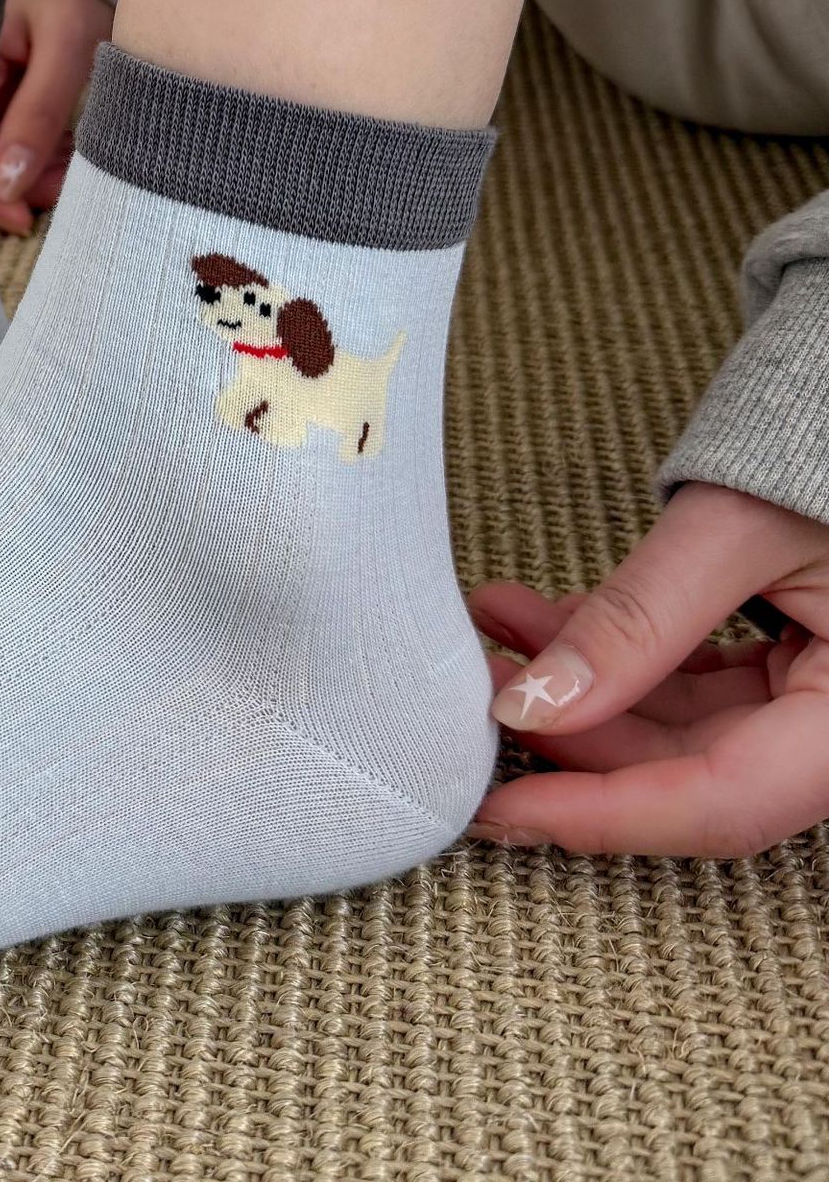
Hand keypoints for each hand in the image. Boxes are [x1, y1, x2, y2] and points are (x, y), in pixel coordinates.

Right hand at [0, 0, 113, 233]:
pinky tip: (68, 159)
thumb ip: (38, 114)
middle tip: (58, 198)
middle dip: (16, 183)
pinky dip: (41, 154)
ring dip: (33, 172)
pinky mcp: (1, 90)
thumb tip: (9, 186)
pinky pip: (10, 136)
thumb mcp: (65, 47)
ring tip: (73, 174)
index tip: (22, 218)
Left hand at [468, 482, 828, 856]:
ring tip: (495, 630)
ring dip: (574, 685)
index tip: (500, 811)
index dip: (600, 815)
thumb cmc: (826, 454)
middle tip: (476, 688)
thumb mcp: (734, 531)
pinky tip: (536, 619)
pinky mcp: (787, 667)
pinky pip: (687, 685)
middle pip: (688, 771)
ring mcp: (816, 700)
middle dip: (568, 730)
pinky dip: (609, 657)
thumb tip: (532, 706)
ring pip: (675, 728)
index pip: (722, 803)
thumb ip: (638, 621)